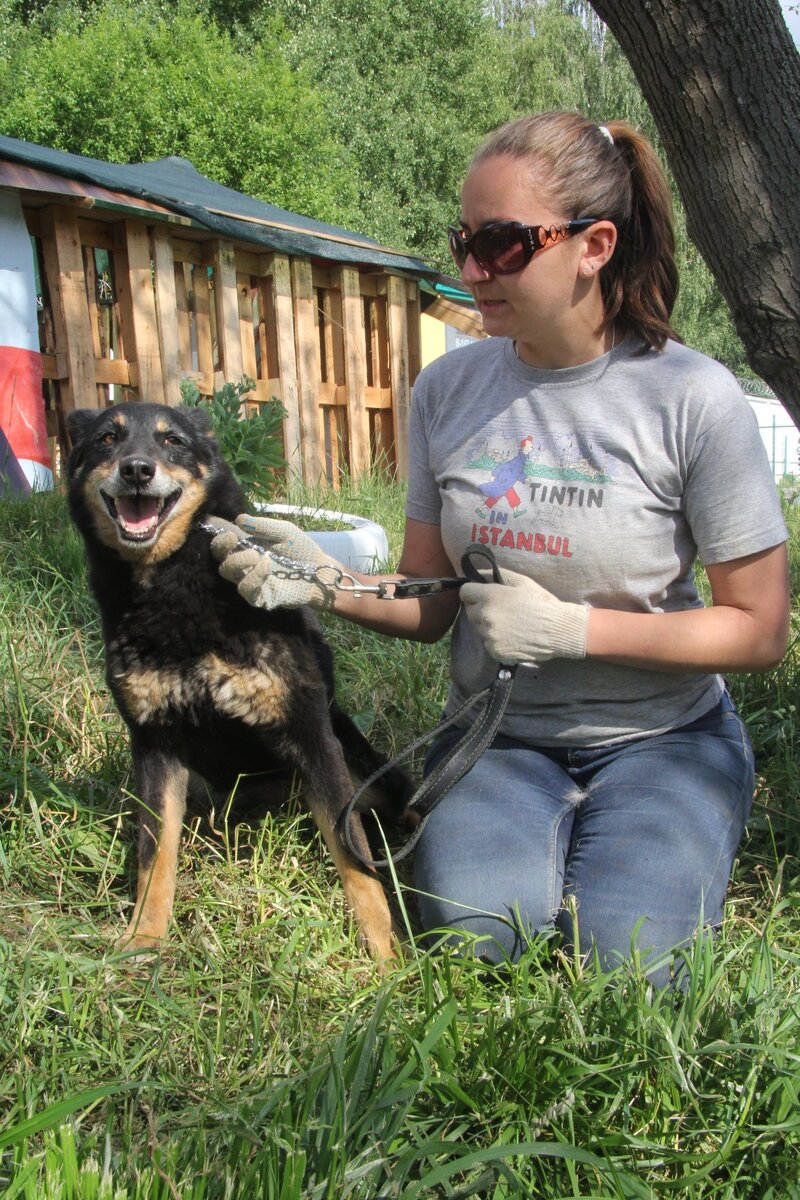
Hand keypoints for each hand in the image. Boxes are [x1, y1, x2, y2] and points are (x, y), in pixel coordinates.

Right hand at [206, 514, 342, 610]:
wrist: (320, 572)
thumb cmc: (301, 550)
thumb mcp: (284, 531)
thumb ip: (263, 526)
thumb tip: (239, 519)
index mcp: (247, 547)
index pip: (224, 541)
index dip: (217, 533)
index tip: (217, 524)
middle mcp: (245, 565)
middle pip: (220, 558)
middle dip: (221, 546)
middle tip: (233, 538)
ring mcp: (251, 581)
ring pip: (228, 573)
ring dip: (238, 561)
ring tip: (257, 555)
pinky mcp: (261, 597)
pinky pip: (246, 590)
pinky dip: (253, 577)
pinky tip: (266, 567)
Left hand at [460, 567, 588, 666]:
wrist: (558, 630)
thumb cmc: (541, 603)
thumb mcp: (522, 581)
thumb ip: (497, 574)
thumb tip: (478, 573)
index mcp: (490, 597)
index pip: (464, 592)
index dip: (472, 592)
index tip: (481, 594)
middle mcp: (485, 617)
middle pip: (470, 610)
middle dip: (480, 608)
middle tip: (500, 608)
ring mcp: (489, 636)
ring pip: (478, 627)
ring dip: (488, 624)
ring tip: (509, 623)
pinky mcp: (495, 651)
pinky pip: (487, 642)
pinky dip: (495, 639)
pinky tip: (512, 635)